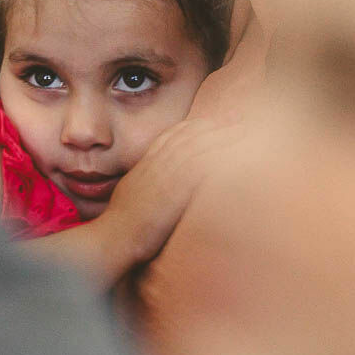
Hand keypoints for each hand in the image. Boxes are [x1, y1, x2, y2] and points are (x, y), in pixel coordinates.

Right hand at [105, 118, 238, 268]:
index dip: (193, 126)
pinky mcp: (173, 193)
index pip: (171, 137)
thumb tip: (162, 184)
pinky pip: (197, 170)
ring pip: (195, 148)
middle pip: (188, 137)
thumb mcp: (133, 194)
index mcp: (146, 166)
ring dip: (220, 137)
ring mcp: (164, 178)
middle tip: (236, 115)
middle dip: (213, 124)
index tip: (212, 118)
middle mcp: (156, 167)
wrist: (112, 239)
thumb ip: (149, 183)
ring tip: (242, 128)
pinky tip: (234, 154)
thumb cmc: (121, 224)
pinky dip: (215, 159)